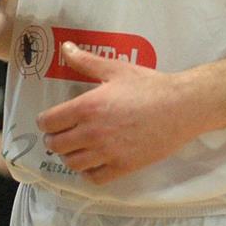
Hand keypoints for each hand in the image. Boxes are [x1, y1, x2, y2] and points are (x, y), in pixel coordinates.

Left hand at [35, 44, 197, 183]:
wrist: (180, 108)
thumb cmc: (148, 85)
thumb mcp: (115, 69)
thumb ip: (85, 61)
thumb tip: (65, 47)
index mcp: (87, 107)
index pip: (50, 122)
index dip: (45, 121)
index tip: (48, 121)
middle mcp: (93, 132)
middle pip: (57, 145)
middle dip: (53, 140)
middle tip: (59, 135)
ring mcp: (108, 152)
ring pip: (73, 163)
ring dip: (68, 156)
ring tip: (74, 148)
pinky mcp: (123, 166)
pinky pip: (94, 178)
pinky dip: (88, 172)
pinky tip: (92, 162)